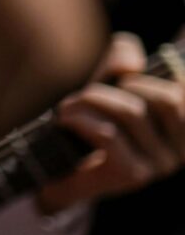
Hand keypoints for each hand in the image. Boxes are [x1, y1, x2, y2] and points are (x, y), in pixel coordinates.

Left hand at [37, 31, 184, 211]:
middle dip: (121, 86)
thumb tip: (130, 65)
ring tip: (68, 106)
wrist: (61, 170)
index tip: (130, 76)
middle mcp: (183, 148)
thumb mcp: (111, 80)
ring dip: (92, 99)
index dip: (170, 72)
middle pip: (166, 98)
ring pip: (132, 113)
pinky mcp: (134, 175)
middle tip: (87, 93)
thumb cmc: (92, 118)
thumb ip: (122, 58)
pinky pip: (109, 134)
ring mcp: (161, 164)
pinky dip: (82, 119)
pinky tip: (66, 119)